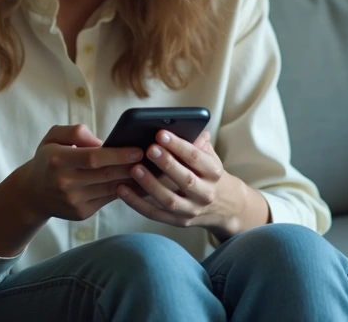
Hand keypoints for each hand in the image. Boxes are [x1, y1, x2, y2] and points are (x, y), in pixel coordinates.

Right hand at [16, 124, 143, 221]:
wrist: (33, 193)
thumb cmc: (48, 159)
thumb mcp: (53, 137)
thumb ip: (75, 131)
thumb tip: (101, 141)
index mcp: (57, 160)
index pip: (93, 158)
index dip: (118, 154)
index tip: (139, 149)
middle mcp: (65, 182)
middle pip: (106, 174)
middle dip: (132, 167)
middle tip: (155, 159)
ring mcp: (74, 201)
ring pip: (111, 189)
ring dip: (134, 180)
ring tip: (153, 170)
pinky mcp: (81, 213)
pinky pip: (109, 200)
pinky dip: (127, 191)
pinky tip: (141, 183)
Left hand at [117, 130, 266, 240]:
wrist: (226, 206)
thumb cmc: (210, 174)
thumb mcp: (210, 157)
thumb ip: (197, 142)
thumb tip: (182, 126)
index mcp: (214, 173)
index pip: (196, 158)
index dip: (178, 146)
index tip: (160, 134)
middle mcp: (206, 194)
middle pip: (185, 180)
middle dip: (166, 164)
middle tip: (148, 149)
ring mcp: (192, 210)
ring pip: (169, 200)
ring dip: (150, 184)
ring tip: (134, 169)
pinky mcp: (179, 222)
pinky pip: (155, 214)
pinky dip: (137, 203)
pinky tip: (122, 190)